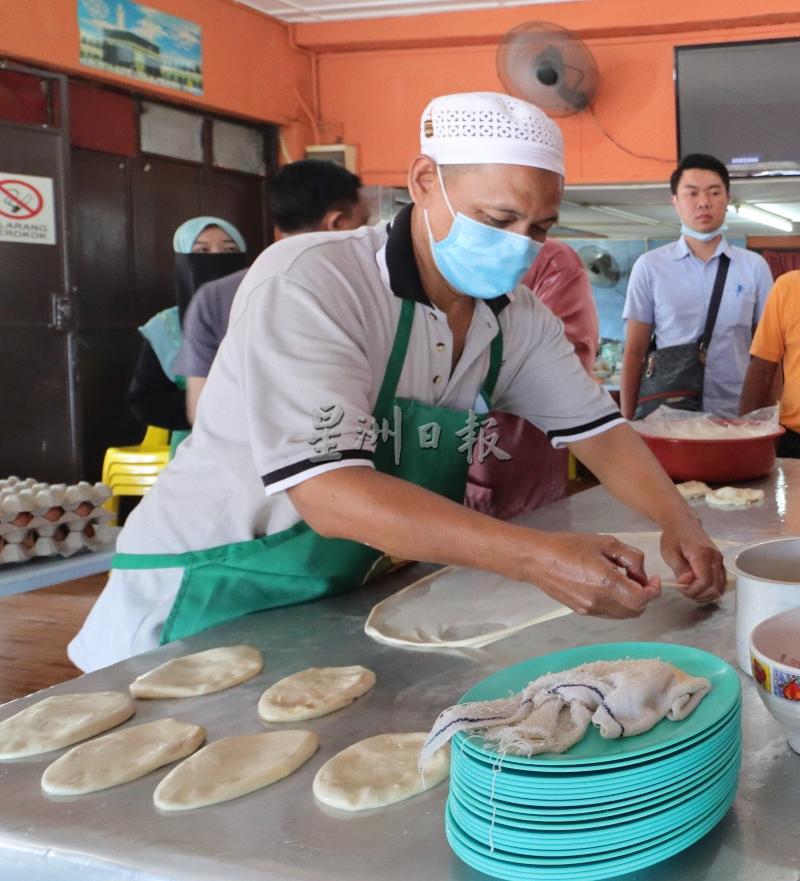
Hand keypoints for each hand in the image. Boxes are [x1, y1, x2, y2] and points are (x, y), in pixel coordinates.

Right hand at [522, 532, 660, 618]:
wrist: (538, 560)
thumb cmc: (569, 546)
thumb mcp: (605, 542)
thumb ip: (631, 557)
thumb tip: (640, 574)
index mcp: (607, 582)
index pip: (642, 599)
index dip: (653, 591)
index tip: (653, 580)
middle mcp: (600, 601)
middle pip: (636, 611)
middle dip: (643, 597)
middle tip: (638, 579)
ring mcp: (590, 609)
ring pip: (623, 614)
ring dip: (630, 602)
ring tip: (621, 581)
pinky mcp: (582, 611)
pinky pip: (608, 613)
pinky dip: (616, 604)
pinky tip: (606, 587)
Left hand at [660, 518, 725, 603]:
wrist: (683, 523)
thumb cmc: (673, 537)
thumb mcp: (669, 552)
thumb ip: (679, 568)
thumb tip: (687, 582)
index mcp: (702, 554)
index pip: (705, 581)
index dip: (694, 591)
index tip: (682, 590)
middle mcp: (715, 558)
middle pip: (715, 587)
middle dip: (700, 594)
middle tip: (686, 591)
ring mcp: (720, 560)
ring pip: (721, 587)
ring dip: (706, 594)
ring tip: (692, 591)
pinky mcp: (720, 563)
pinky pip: (721, 582)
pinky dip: (711, 590)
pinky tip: (699, 588)